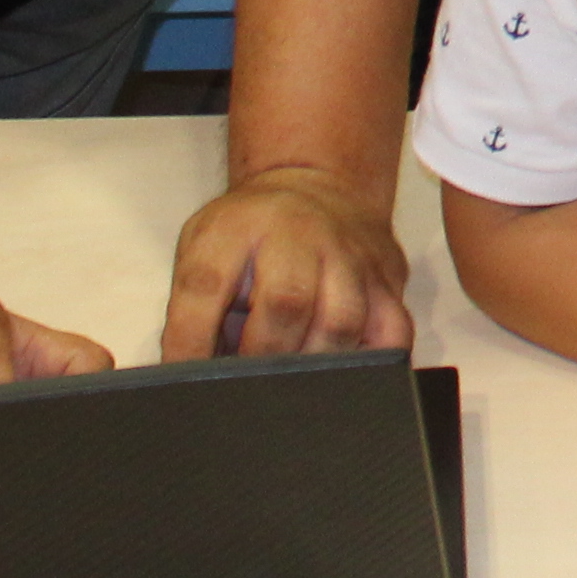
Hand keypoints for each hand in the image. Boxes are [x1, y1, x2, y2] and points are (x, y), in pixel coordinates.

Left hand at [159, 161, 413, 362]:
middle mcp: (297, 234)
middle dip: (261, 358)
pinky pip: (392, 333)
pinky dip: (370, 365)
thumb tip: (187, 378)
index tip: (184, 379)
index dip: (191, 341)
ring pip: (341, 322)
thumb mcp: (203, 246)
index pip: (206, 284)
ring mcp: (349, 255)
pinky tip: (342, 377)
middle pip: (285, 301)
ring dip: (312, 365)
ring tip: (292, 387)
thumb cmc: (247, 233)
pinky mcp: (387, 279)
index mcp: (236, 227)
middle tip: (245, 391)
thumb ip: (191, 306)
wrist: (314, 186)